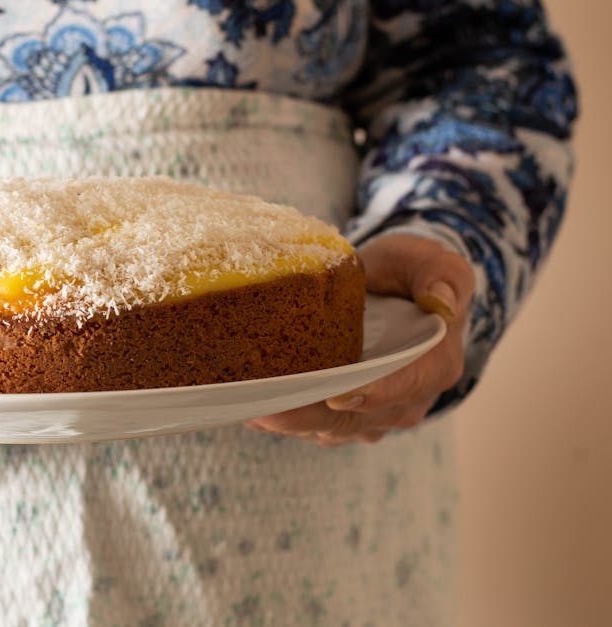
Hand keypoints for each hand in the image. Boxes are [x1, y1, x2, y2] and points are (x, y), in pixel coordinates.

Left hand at [245, 234, 474, 445]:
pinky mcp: (344, 414)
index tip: (337, 397)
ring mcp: (374, 413)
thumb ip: (441, 274)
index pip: (407, 385)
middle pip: (357, 418)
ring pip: (329, 428)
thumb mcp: (430, 261)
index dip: (374, 394)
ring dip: (289, 424)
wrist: (391, 289)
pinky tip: (249, 410)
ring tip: (249, 411)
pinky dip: (283, 420)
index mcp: (435, 364)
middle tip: (266, 411)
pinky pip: (313, 425)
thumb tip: (442, 299)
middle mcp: (406, 399)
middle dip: (310, 417)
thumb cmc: (410, 273)